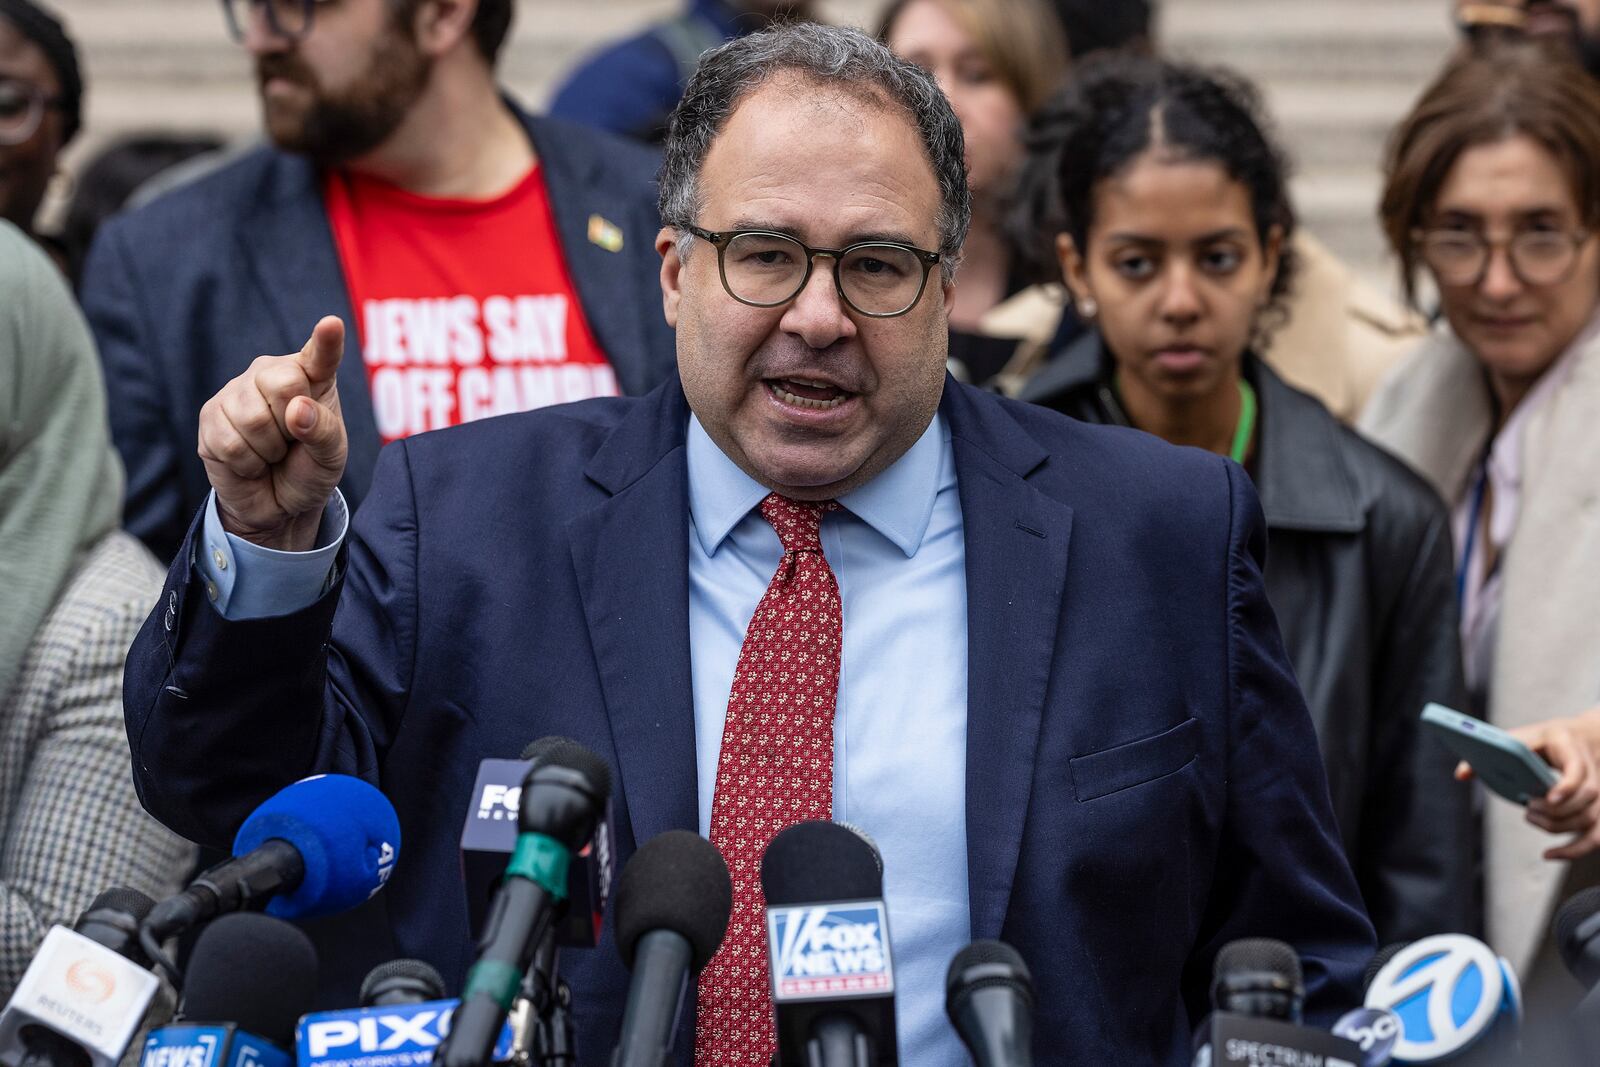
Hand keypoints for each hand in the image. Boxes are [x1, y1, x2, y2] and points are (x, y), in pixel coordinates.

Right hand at [197, 316, 347, 551]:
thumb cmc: (309, 468)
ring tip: (271, 453)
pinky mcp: (210, 417)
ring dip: (269, 450)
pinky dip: (247, 463)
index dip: (326, 341)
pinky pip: (229, 442)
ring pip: (253, 419)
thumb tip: (296, 408)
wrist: (277, 503)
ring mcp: (236, 393)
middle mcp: (270, 374)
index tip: (331, 324)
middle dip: (292, 425)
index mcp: (311, 376)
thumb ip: (323, 431)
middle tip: (292, 441)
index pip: (320, 355)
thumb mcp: (330, 456)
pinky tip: (251, 461)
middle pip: (283, 384)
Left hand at [1455, 708, 1599, 859]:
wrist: (1578, 737)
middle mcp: (1593, 769)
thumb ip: (1490, 753)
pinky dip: (1574, 850)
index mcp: (1570, 747)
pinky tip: (1548, 855)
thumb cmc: (1543, 739)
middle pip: (1587, 796)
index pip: (1578, 768)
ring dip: (1559, 825)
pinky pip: (1595, 836)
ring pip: (1591, 817)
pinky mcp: (1598, 809)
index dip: (1567, 785)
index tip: (1549, 798)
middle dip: (1556, 809)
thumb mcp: (1519, 738)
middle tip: (1528, 805)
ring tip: (1530, 816)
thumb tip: (1460, 774)